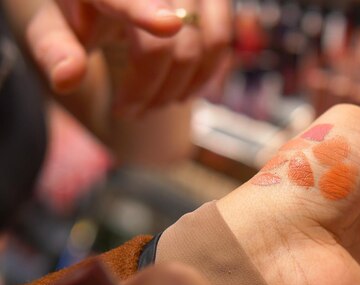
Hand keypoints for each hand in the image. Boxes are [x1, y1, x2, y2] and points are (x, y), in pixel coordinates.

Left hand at [26, 0, 231, 114]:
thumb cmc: (81, 13)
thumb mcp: (54, 28)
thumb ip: (55, 50)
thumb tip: (67, 80)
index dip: (145, 11)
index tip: (167, 25)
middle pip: (170, 41)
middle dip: (151, 89)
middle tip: (129, 113)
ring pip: (202, 44)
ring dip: (179, 88)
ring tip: (153, 104)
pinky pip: (220, 40)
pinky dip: (204, 75)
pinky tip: (180, 90)